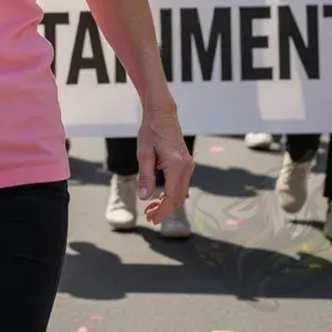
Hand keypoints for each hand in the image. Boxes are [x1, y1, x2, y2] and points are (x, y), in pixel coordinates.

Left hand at [137, 105, 193, 223]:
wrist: (162, 113)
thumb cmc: (151, 130)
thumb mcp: (144, 153)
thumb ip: (145, 176)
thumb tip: (144, 197)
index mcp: (176, 166)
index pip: (171, 197)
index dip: (162, 211)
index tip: (151, 218)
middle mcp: (186, 167)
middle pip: (178, 198)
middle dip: (165, 209)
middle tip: (149, 216)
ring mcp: (188, 165)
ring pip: (181, 192)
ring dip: (168, 202)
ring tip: (152, 208)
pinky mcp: (186, 163)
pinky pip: (181, 184)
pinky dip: (171, 193)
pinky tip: (160, 195)